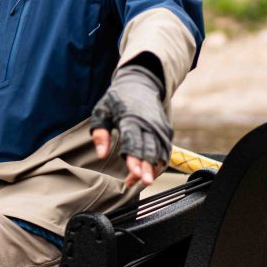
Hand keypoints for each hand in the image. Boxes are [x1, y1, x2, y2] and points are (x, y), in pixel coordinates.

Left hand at [90, 63, 171, 187]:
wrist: (140, 83)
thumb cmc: (117, 99)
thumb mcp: (102, 111)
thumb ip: (100, 132)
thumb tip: (101, 154)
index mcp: (130, 118)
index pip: (133, 142)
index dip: (134, 159)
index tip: (133, 174)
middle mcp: (148, 123)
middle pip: (149, 149)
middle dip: (146, 167)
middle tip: (143, 183)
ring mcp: (159, 127)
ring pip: (160, 152)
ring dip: (153, 168)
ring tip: (143, 183)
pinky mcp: (165, 130)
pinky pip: (165, 150)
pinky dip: (160, 162)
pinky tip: (151, 173)